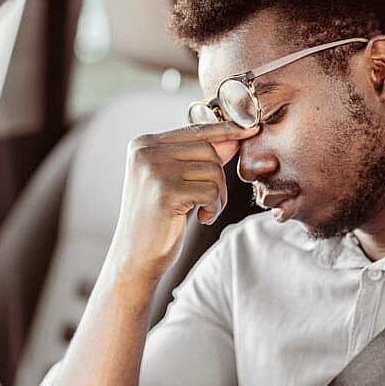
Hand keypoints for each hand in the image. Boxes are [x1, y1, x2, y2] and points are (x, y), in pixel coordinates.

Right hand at [110, 122, 258, 281]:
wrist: (135, 256)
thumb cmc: (157, 220)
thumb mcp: (176, 181)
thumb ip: (198, 159)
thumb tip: (232, 138)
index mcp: (144, 144)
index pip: (194, 129)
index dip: (225, 130)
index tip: (249, 129)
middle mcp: (145, 152)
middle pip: (208, 149)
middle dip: (219, 178)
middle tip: (210, 202)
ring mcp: (154, 170)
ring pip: (213, 170)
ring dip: (218, 195)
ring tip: (203, 211)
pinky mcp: (165, 191)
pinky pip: (210, 191)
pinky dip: (214, 207)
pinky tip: (201, 218)